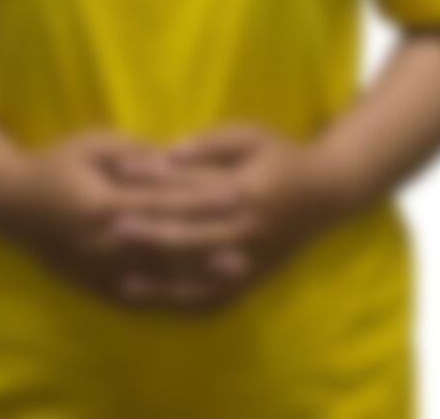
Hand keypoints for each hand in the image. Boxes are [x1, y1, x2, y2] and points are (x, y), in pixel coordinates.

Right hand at [0, 128, 216, 307]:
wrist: (12, 204)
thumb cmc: (55, 164)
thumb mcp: (94, 144)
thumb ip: (135, 153)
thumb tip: (173, 158)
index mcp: (107, 203)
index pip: (164, 203)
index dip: (201, 203)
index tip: (234, 200)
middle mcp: (106, 242)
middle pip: (167, 247)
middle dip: (207, 250)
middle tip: (245, 252)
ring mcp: (100, 269)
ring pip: (156, 277)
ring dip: (193, 278)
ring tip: (227, 280)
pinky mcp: (94, 284)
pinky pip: (136, 296)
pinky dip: (166, 298)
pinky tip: (190, 299)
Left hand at [104, 123, 349, 309]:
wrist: (328, 191)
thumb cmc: (283, 155)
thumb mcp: (250, 135)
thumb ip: (210, 144)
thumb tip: (169, 152)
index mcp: (243, 190)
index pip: (190, 188)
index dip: (153, 183)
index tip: (121, 178)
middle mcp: (246, 229)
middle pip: (190, 236)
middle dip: (149, 235)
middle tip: (111, 233)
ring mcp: (250, 258)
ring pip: (201, 277)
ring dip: (163, 281)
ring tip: (125, 282)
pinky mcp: (253, 277)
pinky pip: (218, 298)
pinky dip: (187, 303)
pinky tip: (161, 304)